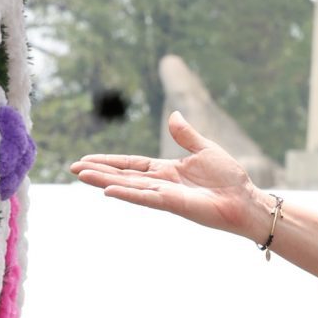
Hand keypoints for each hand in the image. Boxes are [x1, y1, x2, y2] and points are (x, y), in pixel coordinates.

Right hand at [71, 111, 268, 239]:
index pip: (132, 165)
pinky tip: (108, 190)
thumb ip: (186, 135)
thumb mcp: (205, 149)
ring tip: (81, 176)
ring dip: (105, 181)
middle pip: (123, 175)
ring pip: (129, 186)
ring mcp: (165, 194)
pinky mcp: (173, 203)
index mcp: (167, 170)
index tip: (87, 160)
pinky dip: (128, 193)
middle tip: (72, 169)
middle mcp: (161, 183)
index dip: (110, 162)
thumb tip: (173, 115)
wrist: (244, 198)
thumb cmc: (229, 178)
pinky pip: (146, 197)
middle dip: (99, 172)